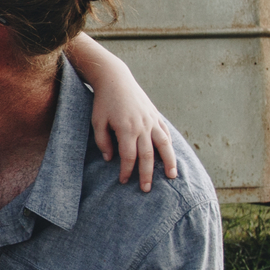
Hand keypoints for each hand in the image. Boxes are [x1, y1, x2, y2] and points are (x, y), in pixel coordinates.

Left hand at [89, 76, 176, 192]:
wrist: (116, 79)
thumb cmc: (103, 101)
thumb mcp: (97, 121)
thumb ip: (103, 141)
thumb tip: (110, 159)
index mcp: (126, 128)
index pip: (129, 156)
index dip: (127, 171)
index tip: (123, 181)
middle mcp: (142, 126)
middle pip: (147, 155)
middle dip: (147, 174)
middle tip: (146, 189)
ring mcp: (151, 120)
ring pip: (164, 145)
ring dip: (169, 162)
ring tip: (172, 176)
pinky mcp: (155, 115)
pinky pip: (165, 133)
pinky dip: (170, 145)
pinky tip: (171, 156)